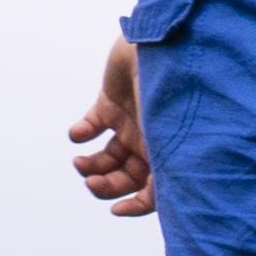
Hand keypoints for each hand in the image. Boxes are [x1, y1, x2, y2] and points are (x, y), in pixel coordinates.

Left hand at [71, 40, 155, 215]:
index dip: (136, 205)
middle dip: (105, 186)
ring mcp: (131, 121)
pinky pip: (92, 125)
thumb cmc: (175, 92)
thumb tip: (152, 205)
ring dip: (90, 165)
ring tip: (80, 161)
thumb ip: (163, 174)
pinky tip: (79, 134)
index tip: (115, 210)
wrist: (165, 46)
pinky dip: (81, 133)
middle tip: (90, 182)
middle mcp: (150, 141)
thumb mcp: (171, 140)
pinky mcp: (111, 102)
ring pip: (106, 156)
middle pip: (125, 177)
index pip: (155, 191)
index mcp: (170, 152)